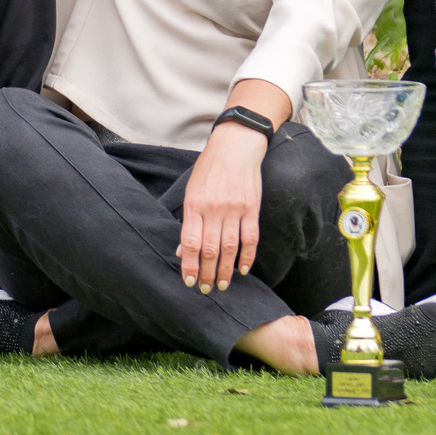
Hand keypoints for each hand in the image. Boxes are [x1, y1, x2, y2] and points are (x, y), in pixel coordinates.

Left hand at [178, 120, 266, 293]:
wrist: (235, 145)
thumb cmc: (209, 169)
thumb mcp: (192, 190)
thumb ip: (189, 221)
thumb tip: (183, 251)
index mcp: (195, 204)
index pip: (191, 242)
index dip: (190, 265)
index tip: (189, 281)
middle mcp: (214, 208)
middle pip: (210, 250)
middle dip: (207, 273)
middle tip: (206, 289)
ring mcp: (234, 209)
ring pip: (230, 248)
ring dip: (225, 271)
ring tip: (221, 285)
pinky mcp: (252, 208)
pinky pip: (250, 238)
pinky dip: (247, 257)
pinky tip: (243, 270)